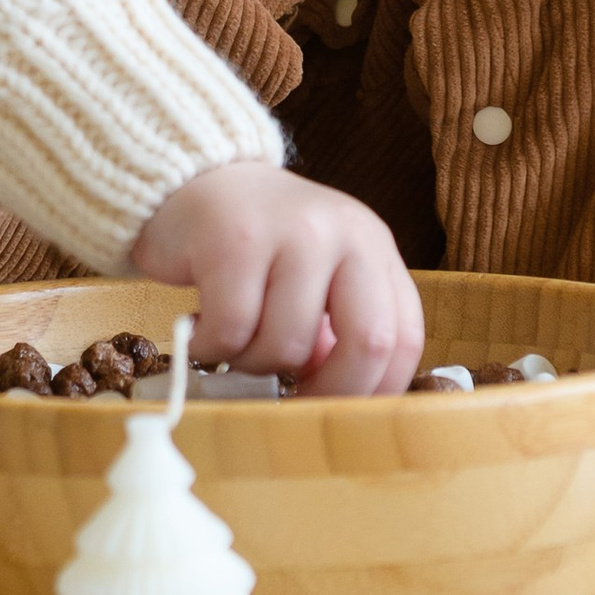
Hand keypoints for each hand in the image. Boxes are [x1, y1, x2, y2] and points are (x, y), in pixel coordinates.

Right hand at [128, 160, 422, 396]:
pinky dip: (210, 348)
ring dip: (252, 364)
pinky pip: (232, 329)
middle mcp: (346, 232)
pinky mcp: (235, 239)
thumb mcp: (313, 279)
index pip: (404, 337)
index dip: (375, 391)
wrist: (189, 179)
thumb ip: (334, 333)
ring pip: (288, 344)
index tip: (338, 415)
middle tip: (287, 403)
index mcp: (373, 247)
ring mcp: (294, 231)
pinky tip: (199, 331)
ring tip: (231, 340)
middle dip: (327, 392)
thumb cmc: (254, 245)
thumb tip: (336, 401)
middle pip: (368, 342)